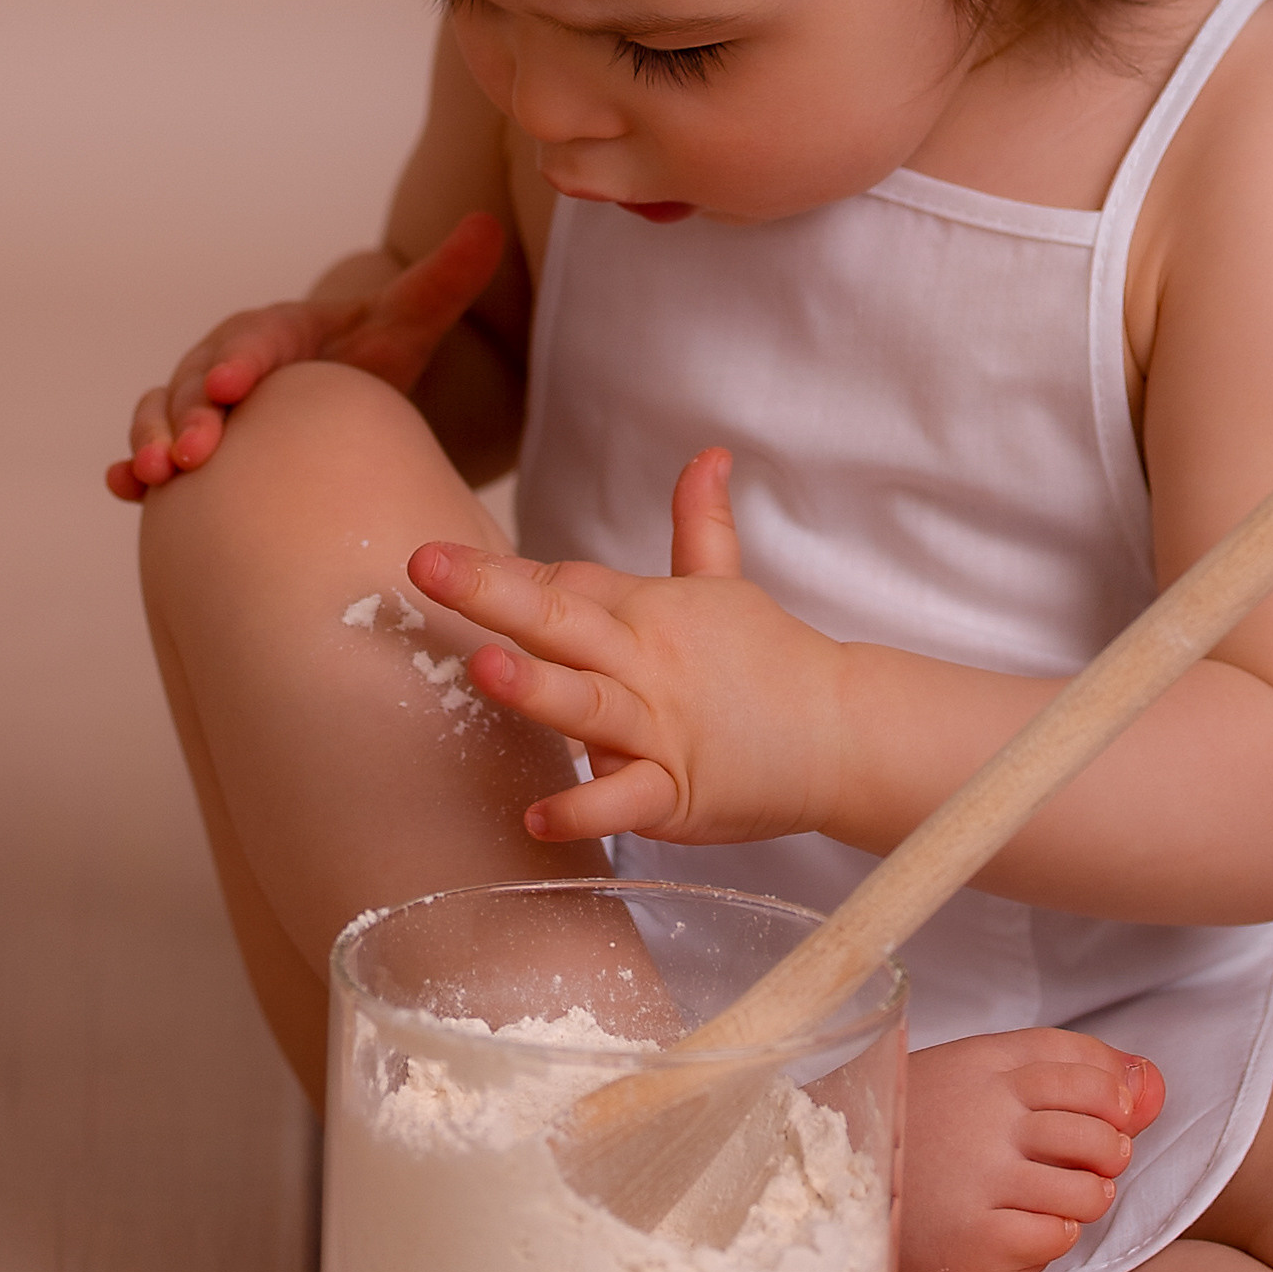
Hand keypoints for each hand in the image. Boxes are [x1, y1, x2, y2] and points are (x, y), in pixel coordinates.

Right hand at [107, 211, 505, 499]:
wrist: (337, 394)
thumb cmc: (369, 357)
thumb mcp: (408, 322)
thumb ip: (443, 281)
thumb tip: (488, 225)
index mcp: (276, 330)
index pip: (254, 343)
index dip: (239, 362)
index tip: (232, 386)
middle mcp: (226, 359)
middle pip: (198, 383)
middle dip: (190, 415)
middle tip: (193, 453)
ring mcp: (198, 400)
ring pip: (162, 413)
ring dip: (151, 440)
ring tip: (153, 474)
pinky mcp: (188, 439)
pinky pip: (149, 449)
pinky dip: (130, 468)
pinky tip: (123, 488)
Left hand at [410, 449, 850, 847]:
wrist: (846, 730)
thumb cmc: (773, 660)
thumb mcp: (728, 583)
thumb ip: (701, 522)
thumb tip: (709, 455)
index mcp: (648, 611)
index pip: (563, 585)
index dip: (503, 575)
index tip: (439, 562)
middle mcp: (646, 662)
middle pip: (562, 622)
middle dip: (492, 593)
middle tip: (427, 565)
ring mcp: (660, 728)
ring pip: (589, 704)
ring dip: (537, 688)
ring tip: (486, 668)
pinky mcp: (678, 790)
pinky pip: (626, 800)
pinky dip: (585, 809)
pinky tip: (536, 816)